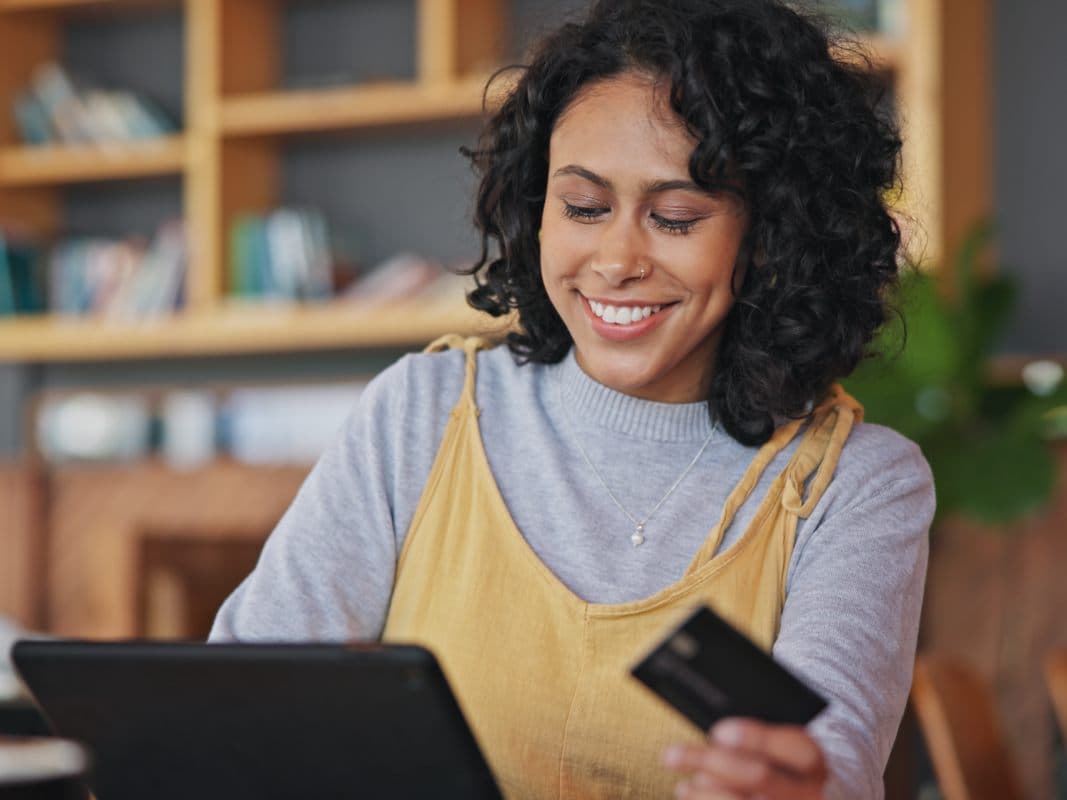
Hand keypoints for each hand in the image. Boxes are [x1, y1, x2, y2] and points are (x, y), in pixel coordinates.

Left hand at [662, 718, 827, 798]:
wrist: (795, 798)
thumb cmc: (779, 768)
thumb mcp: (779, 751)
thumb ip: (755, 739)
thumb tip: (713, 732)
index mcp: (813, 765)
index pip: (799, 748)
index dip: (758, 738)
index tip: (718, 731)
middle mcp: (809, 794)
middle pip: (761, 775)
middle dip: (713, 761)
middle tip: (672, 754)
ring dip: (704, 791)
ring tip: (681, 782)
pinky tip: (688, 791)